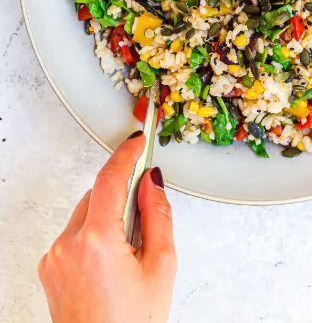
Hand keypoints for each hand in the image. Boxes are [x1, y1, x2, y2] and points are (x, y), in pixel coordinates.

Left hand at [38, 133, 175, 322]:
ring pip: (85, 214)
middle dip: (121, 196)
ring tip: (129, 252)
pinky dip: (93, 235)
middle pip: (97, 195)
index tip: (138, 142)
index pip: (110, 179)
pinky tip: (112, 261)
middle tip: (146, 215)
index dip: (127, 154)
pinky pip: (74, 235)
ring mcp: (54, 258)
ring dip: (107, 217)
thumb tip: (152, 182)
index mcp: (97, 240)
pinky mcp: (50, 268)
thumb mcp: (161, 266)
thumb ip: (158, 215)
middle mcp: (67, 245)